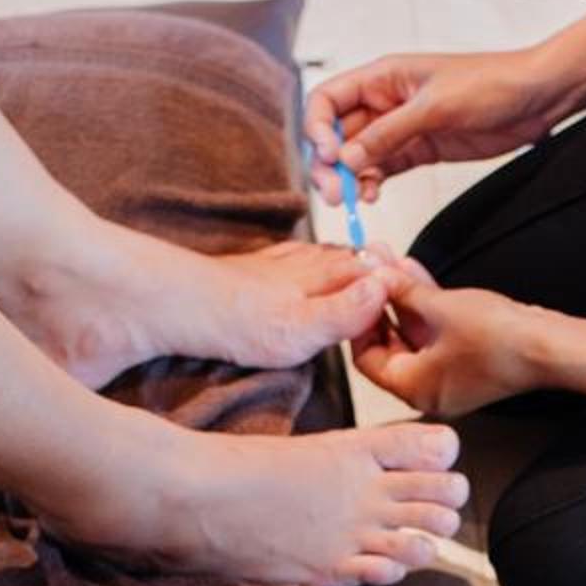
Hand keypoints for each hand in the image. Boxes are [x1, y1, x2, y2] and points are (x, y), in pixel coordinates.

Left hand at [153, 239, 407, 372]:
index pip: (369, 271)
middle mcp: (299, 263)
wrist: (173, 305)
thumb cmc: (233, 322)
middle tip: (393, 278)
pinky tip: (298, 266)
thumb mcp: (301, 329)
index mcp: (319, 276)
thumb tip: (384, 289)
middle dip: (370, 266)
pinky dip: (301, 261)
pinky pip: (285, 259)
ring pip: (317, 256)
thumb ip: (346, 312)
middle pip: (347, 259)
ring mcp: (271, 265)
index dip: (392, 280)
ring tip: (356, 270)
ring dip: (338, 262)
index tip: (413, 291)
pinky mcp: (246, 271)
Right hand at [305, 49, 575, 201]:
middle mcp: (385, 101)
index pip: (327, 99)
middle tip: (333, 193)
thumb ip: (389, 133)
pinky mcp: (419, 149)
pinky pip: (383, 168)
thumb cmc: (492, 84)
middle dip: (329, 163)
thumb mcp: (435, 107)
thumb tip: (346, 158)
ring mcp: (401, 128)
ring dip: (348, 178)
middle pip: (337, 133)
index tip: (331, 156)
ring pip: (358, 155)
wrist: (537, 98)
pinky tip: (371, 196)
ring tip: (351, 201)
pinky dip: (371, 183)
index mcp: (382, 77)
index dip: (318, 128)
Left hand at [349, 271, 552, 418]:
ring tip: (392, 261)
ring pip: (413, 335)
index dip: (359, 321)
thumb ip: (402, 291)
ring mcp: (448, 376)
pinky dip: (425, 308)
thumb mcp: (439, 307)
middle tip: (373, 269)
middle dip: (381, 302)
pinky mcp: (466, 362)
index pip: (366, 358)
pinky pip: (436, 334)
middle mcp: (428, 389)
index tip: (357, 291)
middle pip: (389, 345)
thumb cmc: (499, 338)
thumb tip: (378, 275)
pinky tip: (415, 275)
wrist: (548, 345)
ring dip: (403, 299)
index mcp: (413, 387)